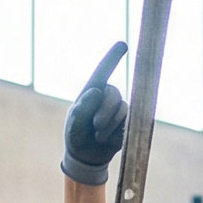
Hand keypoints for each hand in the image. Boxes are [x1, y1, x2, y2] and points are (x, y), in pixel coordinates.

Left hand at [60, 43, 129, 183]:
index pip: (102, 71)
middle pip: (114, 93)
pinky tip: (107, 139)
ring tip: (98, 136)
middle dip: (105, 110)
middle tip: (95, 126)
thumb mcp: (73, 125)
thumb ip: (82, 108)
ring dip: (109, 125)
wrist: (86, 158)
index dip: (113, 58)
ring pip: (122, 109)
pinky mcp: (127, 122)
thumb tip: (97, 90)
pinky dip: (116, 133)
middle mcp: (106, 97)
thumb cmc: (76, 137)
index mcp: (91, 92)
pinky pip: (128, 123)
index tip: (123, 44)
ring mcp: (118, 110)